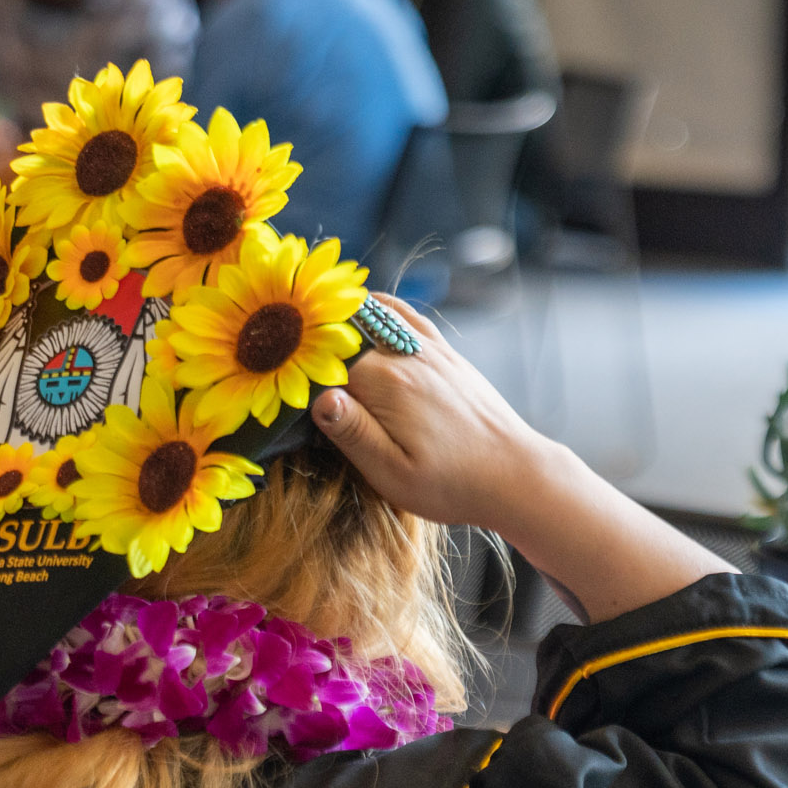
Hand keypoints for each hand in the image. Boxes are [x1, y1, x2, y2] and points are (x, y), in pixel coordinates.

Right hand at [311, 295, 732, 621]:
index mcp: (382, 384)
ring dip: (338, 316)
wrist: (515, 474)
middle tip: (277, 354)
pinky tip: (365, 303)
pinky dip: (380, 305)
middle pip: (339, 338)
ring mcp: (426, 349)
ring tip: (306, 318)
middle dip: (309, 346)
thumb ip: (354, 434)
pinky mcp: (444, 353)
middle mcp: (403, 356)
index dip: (293, 376)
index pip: (319, 366)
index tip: (272, 387)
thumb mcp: (393, 474)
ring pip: (370, 316)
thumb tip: (319, 397)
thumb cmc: (452, 484)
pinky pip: (406, 314)